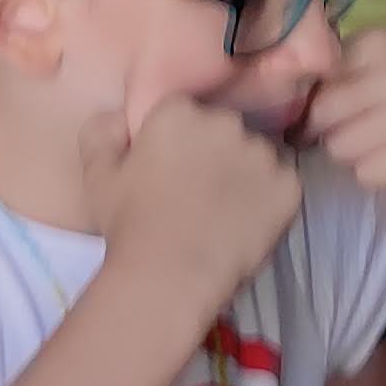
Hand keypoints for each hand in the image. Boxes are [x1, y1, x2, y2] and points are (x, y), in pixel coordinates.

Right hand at [107, 92, 305, 306]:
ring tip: (223, 214)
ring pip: (256, 157)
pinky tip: (245, 225)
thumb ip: (101, 133)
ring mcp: (262, 154)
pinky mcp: (288, 187)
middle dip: (213, 153)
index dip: (176, 144)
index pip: (183, 114)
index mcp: (179, 111)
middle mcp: (226, 122)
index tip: (168, 172)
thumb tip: (119, 119)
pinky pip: (283, 186)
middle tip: (197, 194)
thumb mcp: (97, 176)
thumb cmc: (129, 225)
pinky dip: (270, 202)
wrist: (170, 274)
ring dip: (244, 176)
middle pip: (223, 130)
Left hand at [299, 28, 385, 197]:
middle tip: (348, 128)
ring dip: (349, 152)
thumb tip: (274, 107)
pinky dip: (372, 172)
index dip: (311, 102)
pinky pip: (367, 175)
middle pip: (322, 119)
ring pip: (340, 149)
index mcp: (378, 43)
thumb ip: (329, 71)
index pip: (314, 85)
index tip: (324, 109)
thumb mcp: (372, 60)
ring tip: (373, 141)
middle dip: (326, 129)